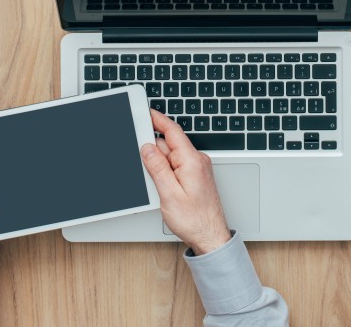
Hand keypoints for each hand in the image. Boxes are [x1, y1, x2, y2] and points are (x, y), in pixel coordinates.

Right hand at [141, 110, 231, 254]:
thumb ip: (157, 168)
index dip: (158, 120)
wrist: (210, 237)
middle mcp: (197, 161)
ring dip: (158, 164)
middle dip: (152, 149)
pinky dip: (165, 171)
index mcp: (192, 161)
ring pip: (170, 157)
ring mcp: (196, 169)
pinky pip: (176, 166)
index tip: (145, 113)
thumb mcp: (169, 194)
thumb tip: (147, 148)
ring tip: (157, 185)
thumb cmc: (195, 220)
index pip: (172, 131)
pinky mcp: (194, 177)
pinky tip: (162, 185)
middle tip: (140, 159)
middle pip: (168, 144)